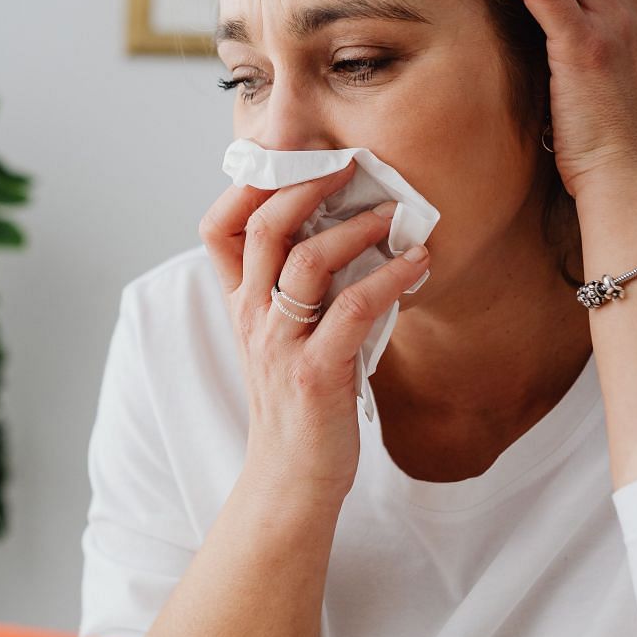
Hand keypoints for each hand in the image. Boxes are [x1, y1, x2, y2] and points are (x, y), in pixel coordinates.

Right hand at [200, 162, 432, 511]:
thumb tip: (347, 233)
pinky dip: (390, 278)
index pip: (218, 229)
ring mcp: (281, 345)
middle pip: (262, 228)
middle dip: (306, 185)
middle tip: (350, 165)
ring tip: (393, 215)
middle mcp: (253, 318)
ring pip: (306, 261)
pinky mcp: (317, 373)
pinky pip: (353, 309)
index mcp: (242, 304)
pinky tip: (418, 264)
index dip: (246, 187)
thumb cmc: (298, 404)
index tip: (290, 159)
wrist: (291, 478)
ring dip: (355, 229)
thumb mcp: (282, 338)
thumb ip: (298, 291)